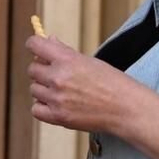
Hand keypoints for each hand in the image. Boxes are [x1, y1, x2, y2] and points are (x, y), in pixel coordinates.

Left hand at [25, 33, 158, 158]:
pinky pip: (36, 109)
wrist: (126, 109)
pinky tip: (56, 104)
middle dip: (42, 70)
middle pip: (32, 69)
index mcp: (67, 59)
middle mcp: (58, 77)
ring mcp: (57, 98)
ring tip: (62, 91)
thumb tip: (48, 41)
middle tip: (56, 75)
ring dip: (43, 89)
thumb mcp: (89, 61)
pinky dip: (43, 107)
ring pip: (34, 89)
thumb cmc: (112, 82)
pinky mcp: (58, 117)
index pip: (34, 45)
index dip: (34, 45)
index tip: (37, 49)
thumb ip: (65, 52)